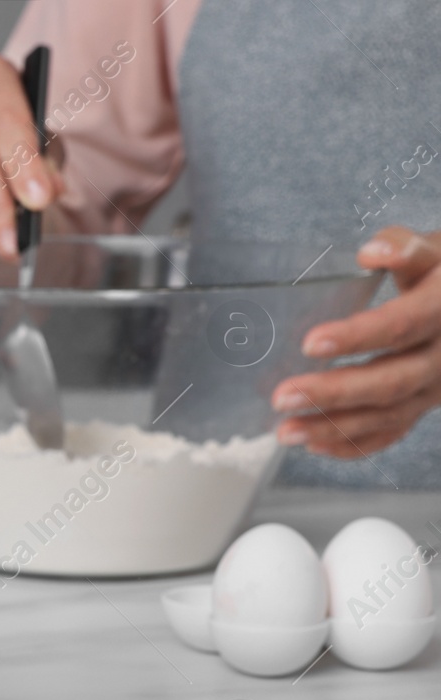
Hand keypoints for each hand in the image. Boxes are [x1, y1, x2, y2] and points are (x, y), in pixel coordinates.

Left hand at [274, 227, 440, 457]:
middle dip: (334, 393)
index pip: (402, 326)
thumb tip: (372, 252)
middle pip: (390, 381)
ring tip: (285, 431)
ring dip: (333, 428)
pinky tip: (313, 445)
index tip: (310, 343)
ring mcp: (434, 387)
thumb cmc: (440, 274)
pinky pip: (390, 432)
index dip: (358, 336)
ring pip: (387, 416)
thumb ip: (404, 247)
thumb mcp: (434, 249)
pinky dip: (353, 444)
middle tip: (282, 397)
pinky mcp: (421, 405)